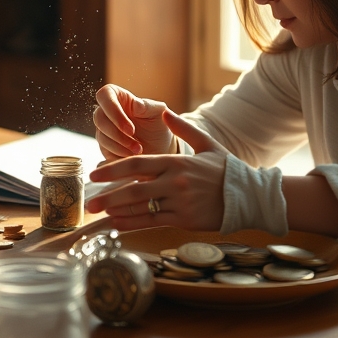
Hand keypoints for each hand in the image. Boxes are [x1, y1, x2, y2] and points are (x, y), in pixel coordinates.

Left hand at [83, 109, 229, 231]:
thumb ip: (183, 128)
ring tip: (98, 214)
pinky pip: (153, 221)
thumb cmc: (227, 169)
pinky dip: (133, 223)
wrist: (250, 195)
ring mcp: (179, 202)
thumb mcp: (207, 144)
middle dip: (107, 194)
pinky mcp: (184, 219)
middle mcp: (175, 181)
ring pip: (141, 206)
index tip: (95, 173)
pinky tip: (118, 224)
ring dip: (116, 211)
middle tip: (88, 200)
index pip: (137, 163)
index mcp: (176, 161)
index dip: (113, 168)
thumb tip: (163, 112)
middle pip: (133, 187)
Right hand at [93, 84, 174, 160]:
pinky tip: (132, 156)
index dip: (113, 111)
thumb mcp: (158, 114)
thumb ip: (148, 106)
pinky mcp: (105, 146)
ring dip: (120, 146)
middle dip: (117, 134)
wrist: (161, 148)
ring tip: (139, 151)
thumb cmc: (159, 126)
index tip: (131, 128)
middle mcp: (107, 112)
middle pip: (99, 118)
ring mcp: (104, 130)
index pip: (105, 94)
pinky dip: (119, 155)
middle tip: (137, 145)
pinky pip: (105, 150)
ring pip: (101, 136)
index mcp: (120, 97)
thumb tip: (136, 105)